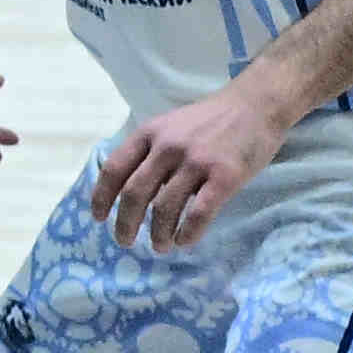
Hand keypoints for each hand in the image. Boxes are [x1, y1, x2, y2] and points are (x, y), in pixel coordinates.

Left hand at [93, 80, 283, 249]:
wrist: (254, 106)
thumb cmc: (209, 120)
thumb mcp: (169, 126)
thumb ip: (149, 151)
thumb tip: (128, 189)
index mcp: (148, 133)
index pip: (114, 169)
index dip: (101, 196)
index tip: (98, 217)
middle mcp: (167, 147)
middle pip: (134, 193)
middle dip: (125, 223)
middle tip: (124, 241)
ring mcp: (196, 162)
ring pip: (165, 207)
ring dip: (158, 233)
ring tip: (159, 246)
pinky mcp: (225, 177)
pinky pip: (200, 213)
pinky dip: (188, 233)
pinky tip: (184, 242)